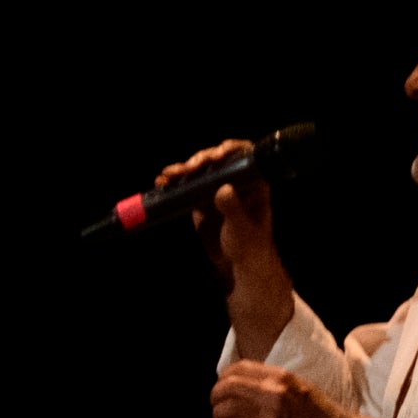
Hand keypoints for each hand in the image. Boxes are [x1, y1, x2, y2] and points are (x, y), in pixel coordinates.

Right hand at [159, 138, 293, 350]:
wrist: (237, 268)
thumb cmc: (250, 248)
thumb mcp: (243, 229)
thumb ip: (233, 209)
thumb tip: (223, 188)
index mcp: (253, 183)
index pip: (244, 156)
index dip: (231, 149)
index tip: (218, 154)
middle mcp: (235, 181)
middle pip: (216, 160)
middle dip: (201, 160)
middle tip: (189, 168)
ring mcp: (216, 190)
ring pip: (199, 171)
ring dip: (183, 169)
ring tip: (169, 174)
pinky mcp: (201, 201)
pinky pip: (187, 186)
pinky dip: (175, 182)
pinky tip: (163, 182)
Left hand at [213, 360, 378, 417]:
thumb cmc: (321, 413)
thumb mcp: (299, 386)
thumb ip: (273, 382)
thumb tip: (244, 382)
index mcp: (280, 376)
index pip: (238, 368)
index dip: (224, 377)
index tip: (223, 385)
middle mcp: (271, 392)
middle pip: (226, 387)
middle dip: (216, 396)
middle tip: (217, 404)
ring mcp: (267, 415)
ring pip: (224, 410)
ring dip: (219, 415)